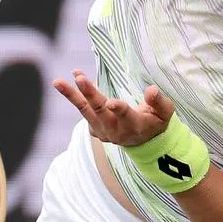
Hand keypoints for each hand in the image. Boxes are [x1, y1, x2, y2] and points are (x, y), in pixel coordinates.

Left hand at [53, 69, 175, 146]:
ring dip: (71, 95)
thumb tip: (151, 89)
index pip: (126, 116)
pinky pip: (83, 111)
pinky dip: (74, 97)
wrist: (144, 142)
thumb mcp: (165, 113)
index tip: (111, 103)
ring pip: (85, 111)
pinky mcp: (94, 129)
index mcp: (134, 125)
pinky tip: (66, 83)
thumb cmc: (155, 122)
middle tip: (80, 78)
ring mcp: (102, 131)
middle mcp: (115, 130)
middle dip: (90, 94)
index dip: (119, 109)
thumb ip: (160, 102)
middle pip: (100, 110)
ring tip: (57, 81)